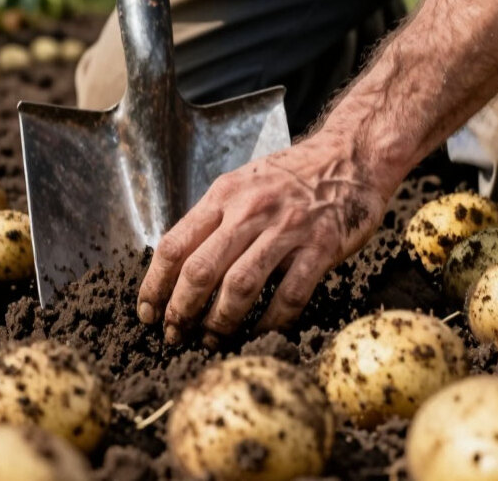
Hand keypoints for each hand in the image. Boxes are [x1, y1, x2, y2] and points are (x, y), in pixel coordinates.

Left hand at [136, 130, 390, 344]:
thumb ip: (213, 218)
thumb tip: (179, 264)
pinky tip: (259, 334)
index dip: (154, 286)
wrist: (351, 156)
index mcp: (223, 196)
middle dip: (181, 312)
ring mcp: (286, 230)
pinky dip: (270, 322)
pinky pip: (288, 296)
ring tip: (211, 341)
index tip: (147, 312)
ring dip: (220, 323)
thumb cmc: (293, 175)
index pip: (173, 246)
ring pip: (239, 287)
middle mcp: (249, 211)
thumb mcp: (243, 183)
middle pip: (200, 271)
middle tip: (174, 336)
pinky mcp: (320, 248)